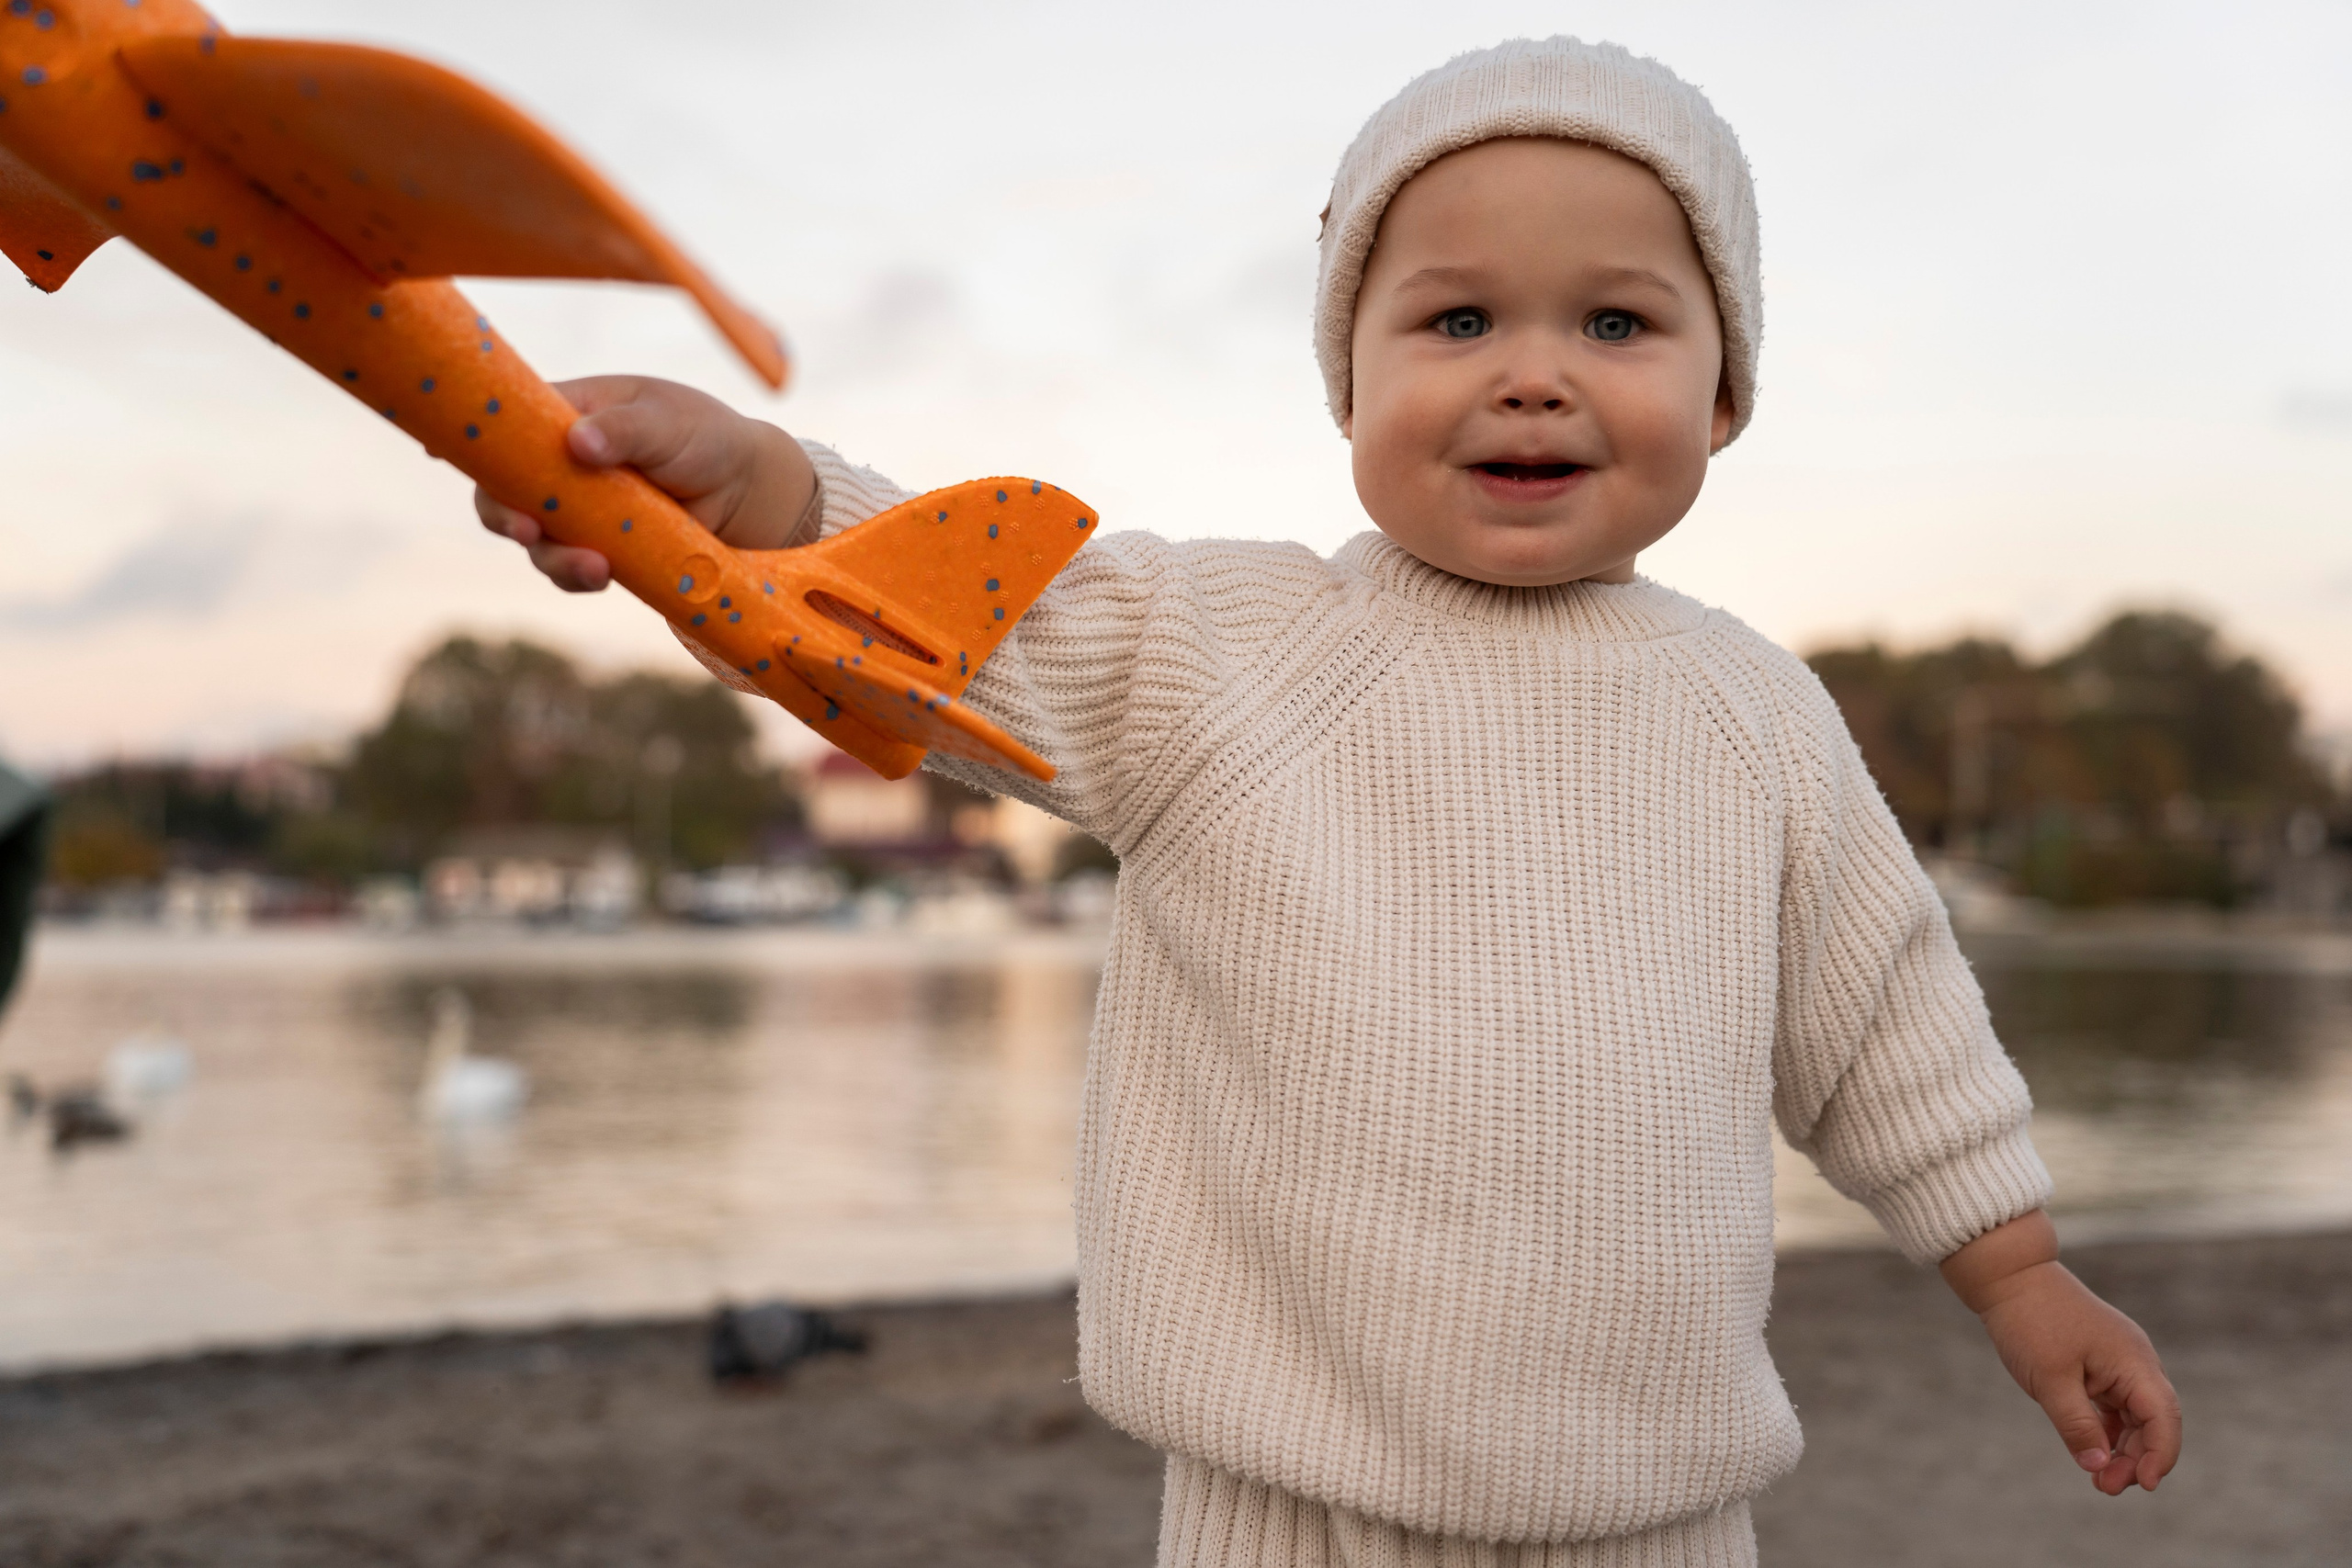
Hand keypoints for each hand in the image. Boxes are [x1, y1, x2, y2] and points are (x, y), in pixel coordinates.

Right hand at [474, 375, 817, 592]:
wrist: (751, 493)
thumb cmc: (705, 437)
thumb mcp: (669, 421)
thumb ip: (625, 429)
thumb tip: (579, 442)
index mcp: (567, 412)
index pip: (505, 422)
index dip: (469, 438)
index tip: (438, 452)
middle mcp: (560, 463)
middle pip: (503, 490)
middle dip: (505, 514)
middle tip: (525, 530)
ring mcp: (578, 510)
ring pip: (536, 537)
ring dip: (551, 555)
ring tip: (592, 566)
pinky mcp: (600, 549)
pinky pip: (571, 567)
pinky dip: (578, 575)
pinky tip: (602, 574)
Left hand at [1940, 1210, 2181, 1494]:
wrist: (2008, 1277)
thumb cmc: (2030, 1322)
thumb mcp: (2051, 1381)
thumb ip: (2077, 1426)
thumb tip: (2098, 1465)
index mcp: (2134, 1361)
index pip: (2164, 1417)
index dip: (2160, 1455)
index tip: (2143, 1485)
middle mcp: (2135, 1361)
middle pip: (2153, 1421)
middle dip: (2136, 1459)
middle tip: (2106, 1488)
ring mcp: (2118, 1362)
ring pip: (2134, 1416)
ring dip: (2122, 1448)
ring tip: (2099, 1479)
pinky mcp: (2099, 1363)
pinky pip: (2114, 1405)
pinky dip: (2107, 1430)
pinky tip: (2093, 1452)